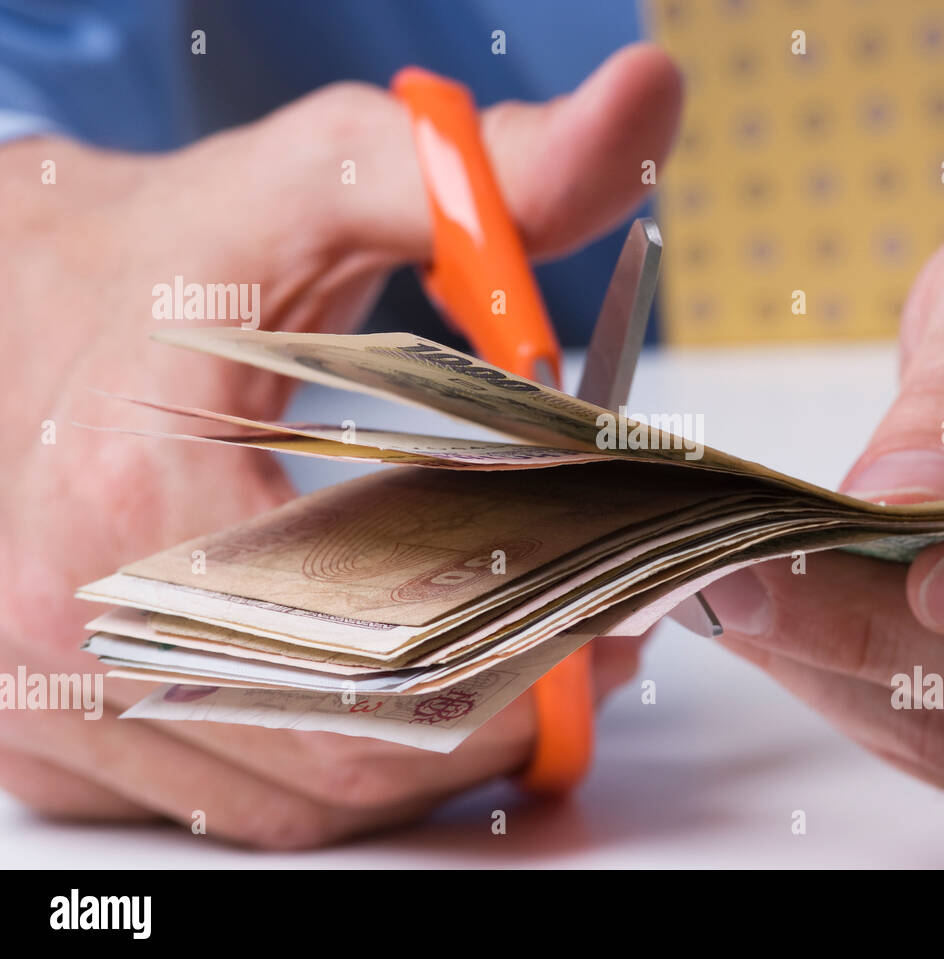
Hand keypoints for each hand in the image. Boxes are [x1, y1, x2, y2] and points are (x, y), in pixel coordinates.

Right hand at [0, 44, 680, 846]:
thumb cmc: (150, 250)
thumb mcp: (311, 182)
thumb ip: (482, 171)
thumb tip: (643, 102)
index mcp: (134, 496)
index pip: (397, 646)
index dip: (539, 647)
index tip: (614, 611)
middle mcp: (65, 626)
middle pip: (360, 751)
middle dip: (500, 711)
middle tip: (580, 647)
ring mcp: (43, 702)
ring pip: (299, 804)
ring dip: (424, 757)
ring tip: (500, 671)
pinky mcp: (43, 742)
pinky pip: (229, 809)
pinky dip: (328, 773)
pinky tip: (384, 699)